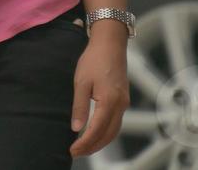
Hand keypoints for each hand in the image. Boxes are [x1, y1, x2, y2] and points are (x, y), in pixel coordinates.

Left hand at [70, 31, 128, 157]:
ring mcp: (124, 103)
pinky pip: (116, 122)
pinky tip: (95, 133)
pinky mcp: (123, 99)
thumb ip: (80, 106)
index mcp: (109, 102)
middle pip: (108, 135)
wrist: (110, 44)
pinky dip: (106, 132)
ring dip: (100, 142)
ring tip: (84, 147)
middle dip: (93, 147)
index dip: (85, 143)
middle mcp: (120, 105)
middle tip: (76, 152)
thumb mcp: (81, 82)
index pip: (97, 130)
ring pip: (114, 130)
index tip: (73, 150)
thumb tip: (77, 128)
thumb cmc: (94, 60)